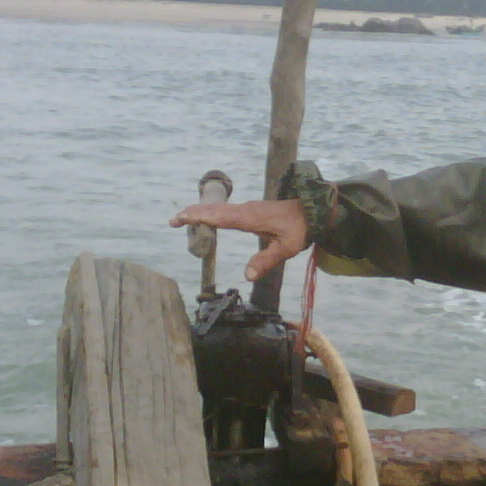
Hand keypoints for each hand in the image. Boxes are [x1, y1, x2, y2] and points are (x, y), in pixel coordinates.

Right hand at [169, 198, 308, 280]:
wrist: (313, 212)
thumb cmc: (299, 229)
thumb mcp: (286, 249)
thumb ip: (266, 261)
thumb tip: (246, 276)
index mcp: (250, 218)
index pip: (220, 217)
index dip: (200, 217)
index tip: (182, 217)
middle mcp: (245, 211)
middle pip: (214, 210)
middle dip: (193, 213)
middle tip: (173, 220)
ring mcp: (247, 209)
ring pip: (219, 208)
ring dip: (200, 212)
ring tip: (182, 217)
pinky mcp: (250, 211)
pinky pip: (225, 210)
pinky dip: (211, 212)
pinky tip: (206, 217)